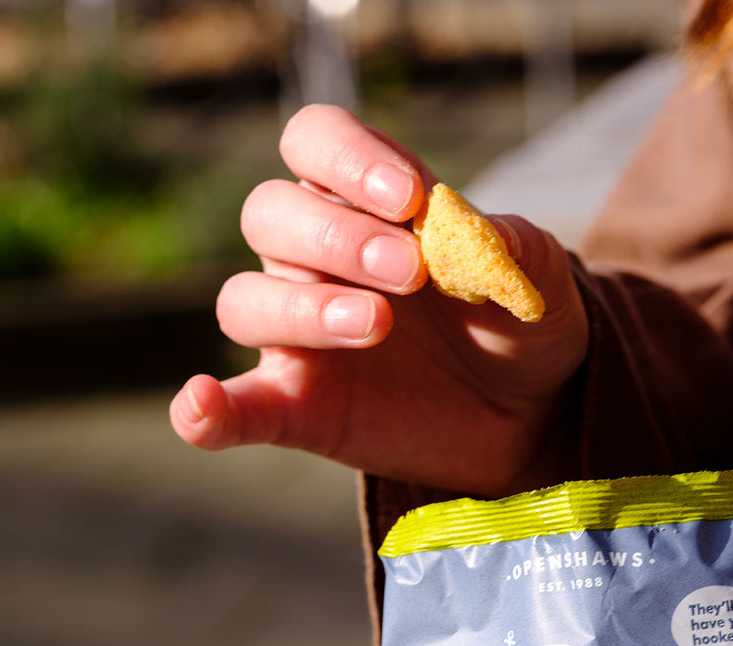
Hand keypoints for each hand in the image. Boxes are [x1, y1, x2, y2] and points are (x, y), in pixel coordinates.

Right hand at [169, 104, 590, 496]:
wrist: (536, 414)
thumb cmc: (521, 323)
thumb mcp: (534, 275)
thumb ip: (503, 246)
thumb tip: (457, 231)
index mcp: (365, 204)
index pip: (313, 144)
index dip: (348, 159)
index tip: (409, 198)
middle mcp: (315, 260)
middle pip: (270, 215)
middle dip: (336, 236)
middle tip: (409, 272)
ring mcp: (299, 338)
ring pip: (245, 301)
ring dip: (302, 307)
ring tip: (375, 326)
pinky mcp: (298, 411)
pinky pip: (235, 410)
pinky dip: (204, 410)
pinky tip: (196, 407)